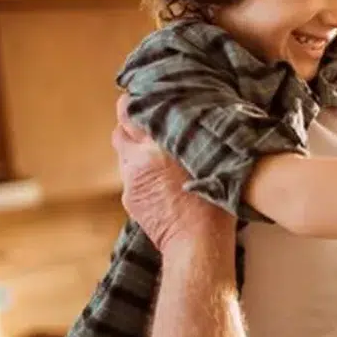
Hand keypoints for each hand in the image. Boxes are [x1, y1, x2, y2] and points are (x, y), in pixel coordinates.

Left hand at [112, 94, 234, 254]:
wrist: (197, 241)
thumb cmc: (215, 198)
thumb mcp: (211, 155)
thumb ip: (194, 134)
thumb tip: (193, 116)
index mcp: (162, 141)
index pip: (131, 110)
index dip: (134, 101)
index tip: (142, 96)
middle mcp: (140, 157)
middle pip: (120, 129)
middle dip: (130, 125)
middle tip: (145, 121)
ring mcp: (131, 178)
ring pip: (124, 153)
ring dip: (134, 149)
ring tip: (154, 152)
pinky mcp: (129, 197)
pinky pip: (130, 176)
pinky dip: (139, 173)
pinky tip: (158, 179)